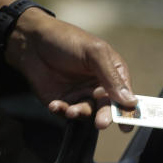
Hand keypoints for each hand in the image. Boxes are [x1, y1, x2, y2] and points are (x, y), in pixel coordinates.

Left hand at [8, 9, 136, 129]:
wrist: (31, 41)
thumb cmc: (66, 40)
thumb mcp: (94, 53)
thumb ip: (112, 77)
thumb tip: (130, 101)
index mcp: (112, 73)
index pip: (124, 95)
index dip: (127, 109)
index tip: (126, 122)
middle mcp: (99, 87)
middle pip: (108, 108)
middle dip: (105, 117)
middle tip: (101, 123)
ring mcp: (81, 95)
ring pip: (88, 113)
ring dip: (81, 113)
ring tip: (71, 110)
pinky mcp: (63, 102)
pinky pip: (67, 113)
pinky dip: (62, 112)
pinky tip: (55, 105)